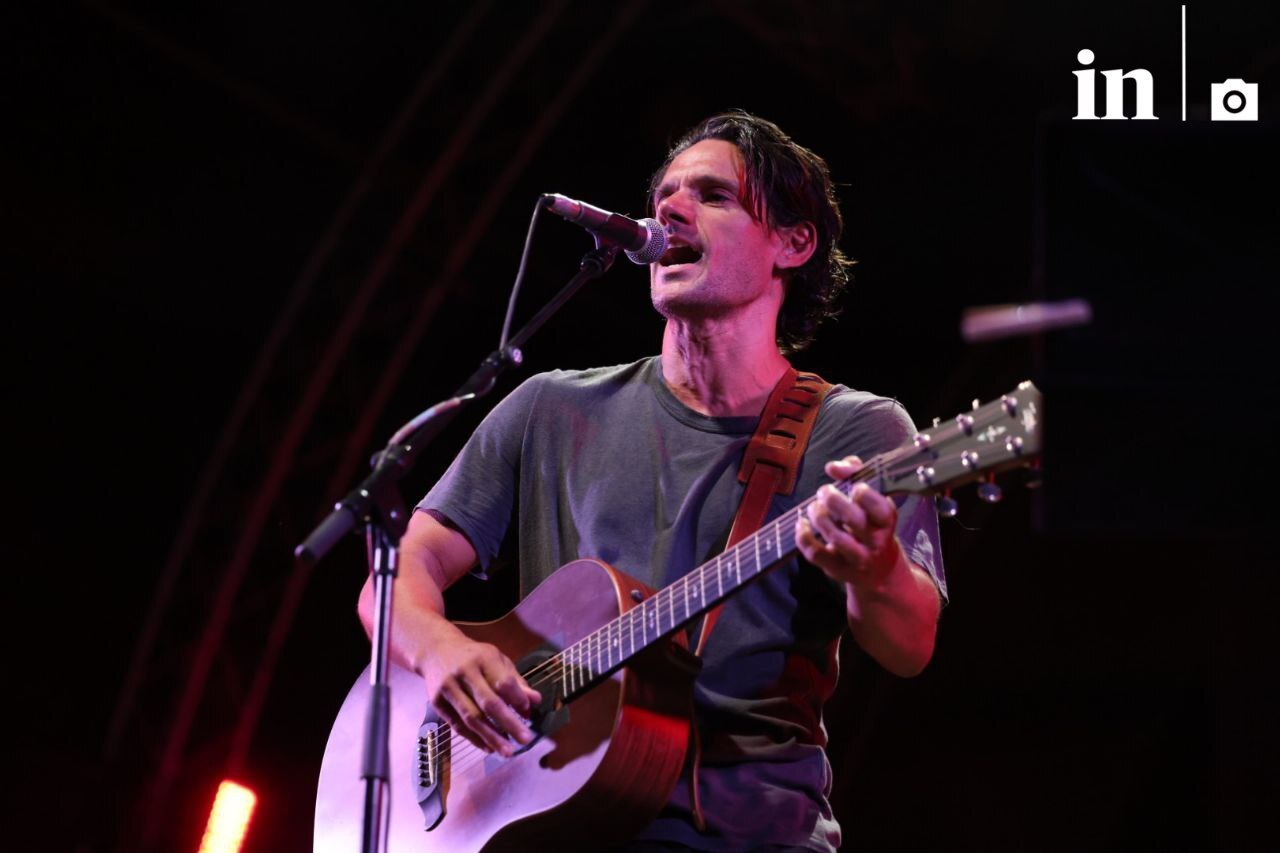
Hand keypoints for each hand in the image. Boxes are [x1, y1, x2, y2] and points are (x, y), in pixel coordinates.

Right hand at [419, 629, 541, 756]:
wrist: (435, 650)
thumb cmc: (474, 657)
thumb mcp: (497, 660)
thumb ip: (515, 681)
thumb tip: (535, 701)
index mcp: (484, 658)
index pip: (503, 682)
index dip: (517, 699)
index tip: (528, 713)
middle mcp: (465, 672)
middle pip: (488, 702)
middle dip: (508, 723)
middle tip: (525, 739)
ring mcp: (449, 687)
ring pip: (471, 717)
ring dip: (491, 737)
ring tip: (507, 751)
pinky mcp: (437, 702)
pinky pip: (457, 725)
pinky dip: (474, 739)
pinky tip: (488, 747)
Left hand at [795, 455, 903, 589]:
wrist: (879, 569)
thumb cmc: (871, 523)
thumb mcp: (872, 498)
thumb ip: (855, 473)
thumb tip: (833, 467)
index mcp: (886, 521)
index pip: (876, 505)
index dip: (861, 491)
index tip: (852, 487)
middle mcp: (875, 541)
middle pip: (853, 520)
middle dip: (833, 499)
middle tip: (825, 492)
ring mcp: (857, 558)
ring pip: (835, 538)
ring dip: (819, 516)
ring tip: (814, 507)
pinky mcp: (837, 569)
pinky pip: (816, 554)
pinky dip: (803, 536)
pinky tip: (802, 524)